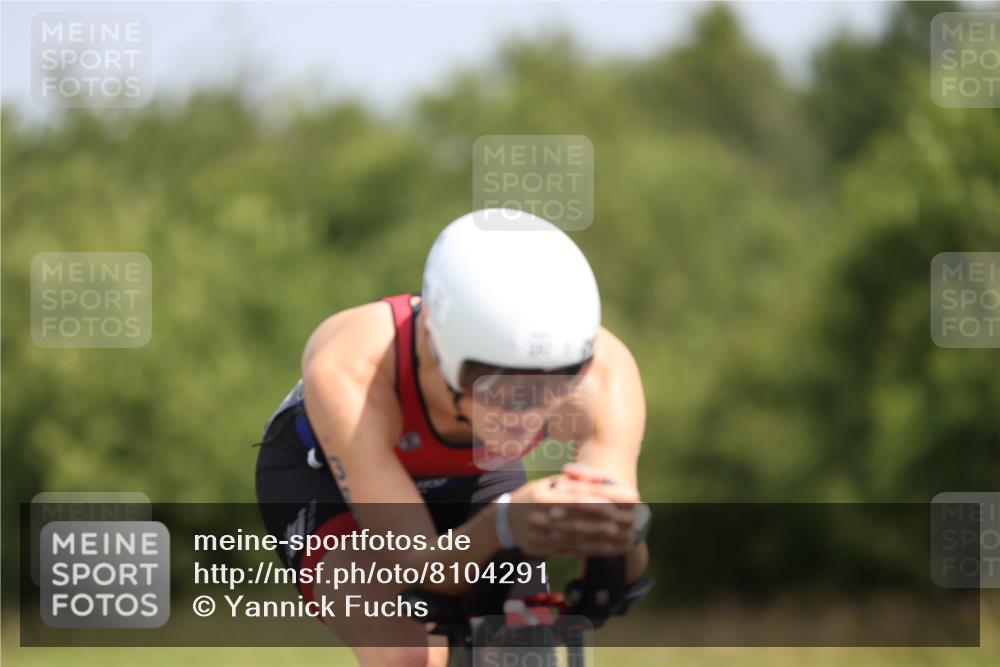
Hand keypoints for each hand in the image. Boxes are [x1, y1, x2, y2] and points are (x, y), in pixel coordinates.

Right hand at [504, 473, 637, 556]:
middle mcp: (537, 517)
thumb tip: (605, 479)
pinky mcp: (540, 549)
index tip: (612, 505)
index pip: (571, 500)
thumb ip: (576, 481)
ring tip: (618, 535)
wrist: (505, 520)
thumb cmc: (535, 495)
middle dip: (600, 522)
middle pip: (574, 521)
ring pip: (573, 538)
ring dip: (599, 538)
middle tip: (622, 522)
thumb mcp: (550, 483)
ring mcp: (537, 536)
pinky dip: (589, 548)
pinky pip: (568, 550)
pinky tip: (605, 547)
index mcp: (540, 498)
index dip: (593, 503)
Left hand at [557, 463, 640, 555]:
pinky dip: (575, 541)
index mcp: (630, 497)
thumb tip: (567, 470)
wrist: (619, 522)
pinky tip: (556, 538)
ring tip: (551, 523)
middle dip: (576, 509)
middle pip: (602, 511)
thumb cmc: (600, 495)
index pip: (604, 490)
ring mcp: (627, 536)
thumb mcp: (594, 483)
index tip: (558, 485)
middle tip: (551, 509)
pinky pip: (594, 547)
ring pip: (597, 531)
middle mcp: (632, 517)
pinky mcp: (618, 550)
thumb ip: (582, 474)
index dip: (581, 487)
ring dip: (573, 527)